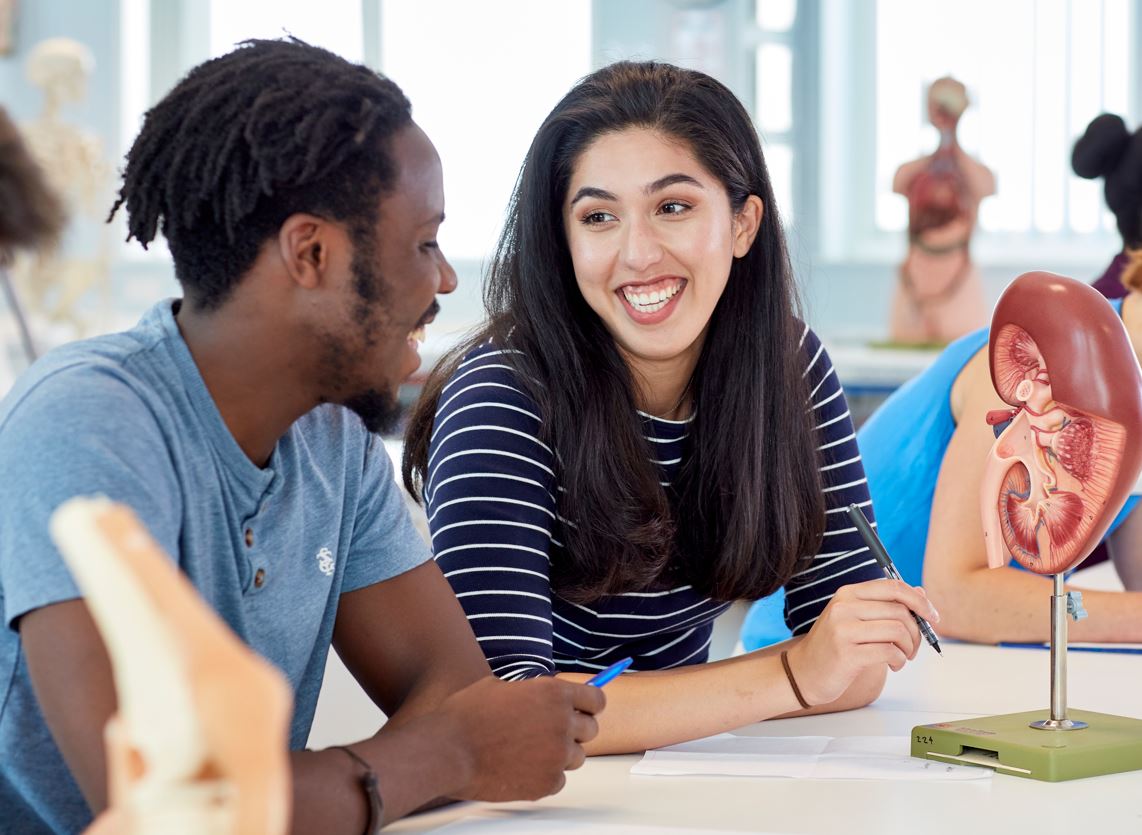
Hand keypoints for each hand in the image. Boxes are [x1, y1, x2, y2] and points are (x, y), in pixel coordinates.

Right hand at [440, 675, 604, 801]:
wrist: (447, 750)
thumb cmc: (467, 715)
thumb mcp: (501, 686)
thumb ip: (532, 692)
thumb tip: (545, 696)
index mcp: (553, 693)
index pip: (596, 700)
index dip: (589, 705)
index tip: (583, 710)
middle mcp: (561, 723)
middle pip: (591, 730)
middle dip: (574, 731)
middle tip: (550, 733)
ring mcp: (556, 755)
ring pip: (577, 757)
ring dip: (560, 754)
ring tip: (530, 751)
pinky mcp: (546, 783)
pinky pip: (559, 780)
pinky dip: (545, 776)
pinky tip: (522, 768)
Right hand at [786, 579, 938, 705]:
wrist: (804, 672)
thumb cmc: (834, 647)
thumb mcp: (856, 619)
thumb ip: (886, 606)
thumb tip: (920, 593)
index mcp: (848, 594)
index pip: (893, 587)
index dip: (919, 601)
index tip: (933, 616)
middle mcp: (844, 606)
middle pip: (900, 611)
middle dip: (917, 632)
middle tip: (913, 648)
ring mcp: (844, 629)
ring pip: (898, 631)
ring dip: (909, 648)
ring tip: (902, 657)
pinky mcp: (847, 653)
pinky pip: (889, 652)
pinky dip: (899, 660)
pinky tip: (893, 665)